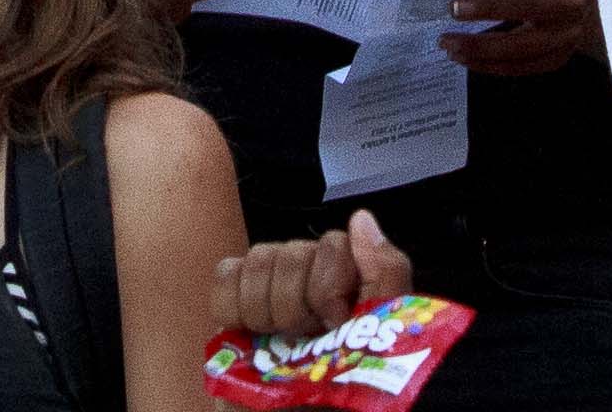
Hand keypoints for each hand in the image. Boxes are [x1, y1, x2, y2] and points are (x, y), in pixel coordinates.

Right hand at [215, 212, 411, 345]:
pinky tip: (248, 333)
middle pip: (294, 250)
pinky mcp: (233, 305)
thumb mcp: (382, 342)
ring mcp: (271, 289)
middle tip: (304, 343)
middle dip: (297, 305)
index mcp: (353, 284)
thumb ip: (385, 276)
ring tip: (277, 345)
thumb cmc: (346, 396)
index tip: (335, 325)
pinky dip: (233, 305)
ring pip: (260, 257)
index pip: (334, 242)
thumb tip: (361, 218)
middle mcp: (313, 279)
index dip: (329, 285)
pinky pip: (226, 273)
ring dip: (266, 308)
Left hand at [443, 0, 597, 78]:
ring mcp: (566, 37)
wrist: (599, 7)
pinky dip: (493, 66)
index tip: (457, 1)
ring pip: (523, 48)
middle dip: (487, 16)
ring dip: (483, 51)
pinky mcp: (559, 59)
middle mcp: (568, 6)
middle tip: (450, 22)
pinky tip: (469, 61)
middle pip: (527, 11)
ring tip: (452, 48)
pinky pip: (523, 68)